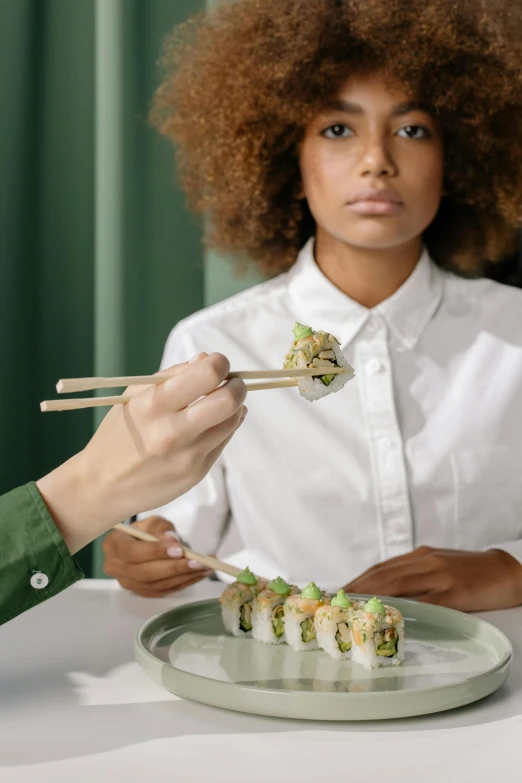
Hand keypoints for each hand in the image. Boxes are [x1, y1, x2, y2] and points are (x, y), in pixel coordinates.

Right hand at [37, 352, 246, 552]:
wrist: (102, 485)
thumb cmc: (119, 433)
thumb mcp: (134, 395)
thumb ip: (172, 375)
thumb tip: (206, 359)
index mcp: (154, 404)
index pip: (207, 374)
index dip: (219, 363)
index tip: (218, 363)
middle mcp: (173, 431)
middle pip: (229, 400)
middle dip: (237, 385)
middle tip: (230, 382)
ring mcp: (188, 455)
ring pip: (232, 421)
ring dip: (235, 406)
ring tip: (221, 401)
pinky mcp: (197, 473)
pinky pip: (223, 441)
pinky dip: (225, 427)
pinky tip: (214, 422)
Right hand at [103, 516, 211, 596]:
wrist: (140, 543)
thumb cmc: (144, 530)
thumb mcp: (151, 522)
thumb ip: (160, 528)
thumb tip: (172, 540)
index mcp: (113, 545)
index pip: (133, 552)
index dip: (156, 552)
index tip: (179, 549)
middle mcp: (115, 567)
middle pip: (145, 573)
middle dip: (174, 568)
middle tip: (198, 562)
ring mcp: (128, 583)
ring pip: (156, 585)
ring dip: (183, 577)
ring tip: (205, 568)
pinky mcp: (141, 592)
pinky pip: (163, 591)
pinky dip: (184, 583)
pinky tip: (200, 575)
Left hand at [343, 546, 521, 611]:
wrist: (507, 570)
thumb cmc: (471, 571)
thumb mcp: (439, 566)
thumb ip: (415, 575)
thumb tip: (386, 591)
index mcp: (421, 556)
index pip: (382, 568)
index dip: (358, 580)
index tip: (339, 592)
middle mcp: (426, 562)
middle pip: (383, 575)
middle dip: (358, 589)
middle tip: (337, 604)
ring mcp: (440, 576)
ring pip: (398, 584)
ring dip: (372, 597)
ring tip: (352, 609)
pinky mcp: (454, 592)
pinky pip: (425, 601)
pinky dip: (404, 607)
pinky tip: (389, 616)